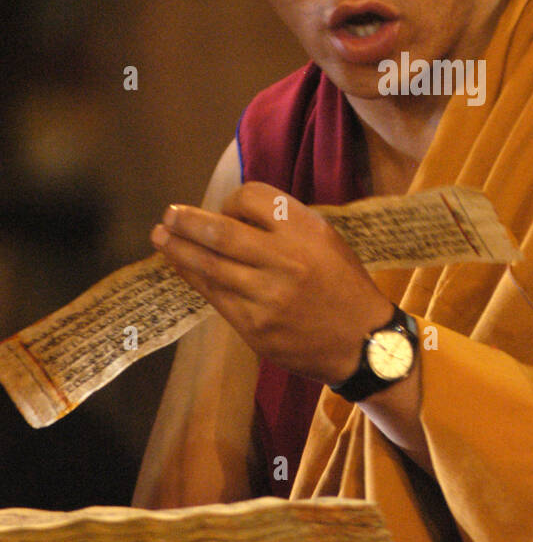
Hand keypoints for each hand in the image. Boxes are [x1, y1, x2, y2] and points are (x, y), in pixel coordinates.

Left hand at [150, 182, 393, 384]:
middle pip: (221, 234)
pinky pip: (215, 296)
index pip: (253, 199)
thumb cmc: (343, 284)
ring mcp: (267, 297)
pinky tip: (181, 267)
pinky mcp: (255, 327)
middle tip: (168, 214)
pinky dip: (194, 278)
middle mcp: (285, 260)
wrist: (363, 342)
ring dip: (179, 250)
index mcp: (306, 231)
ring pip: (210, 267)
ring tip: (161, 237)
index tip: (225, 209)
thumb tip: (232, 214)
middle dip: (188, 222)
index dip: (232, 201)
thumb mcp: (326, 240)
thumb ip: (286, 224)